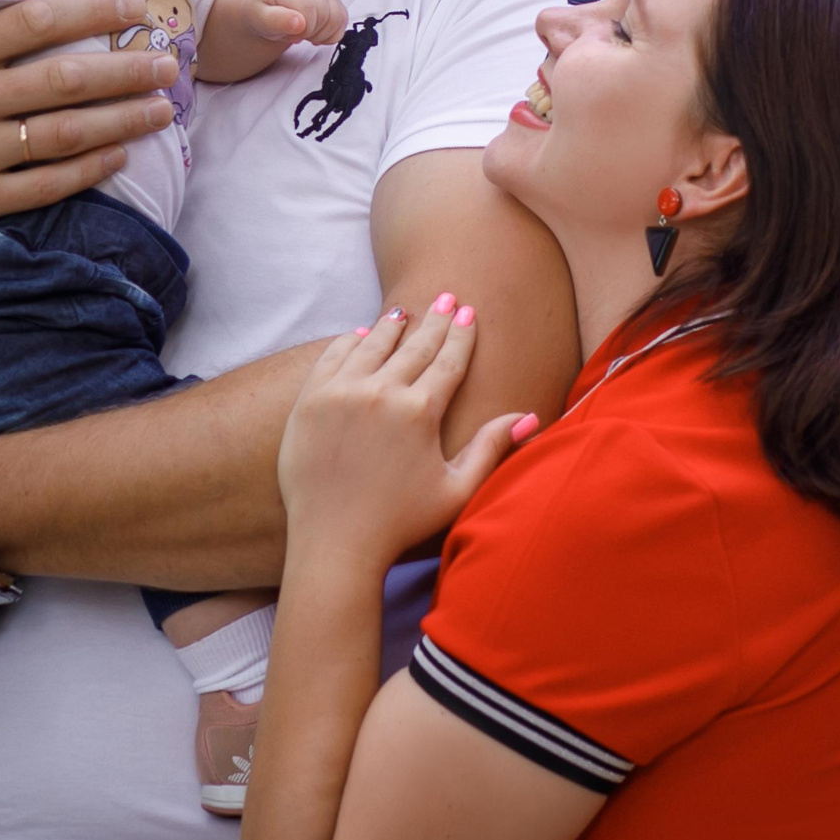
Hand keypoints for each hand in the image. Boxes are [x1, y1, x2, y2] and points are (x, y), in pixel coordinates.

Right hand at [0, 0, 178, 258]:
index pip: (36, 22)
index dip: (93, 11)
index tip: (137, 7)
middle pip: (65, 79)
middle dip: (127, 69)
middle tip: (171, 62)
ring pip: (65, 133)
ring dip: (123, 120)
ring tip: (161, 108)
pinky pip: (45, 186)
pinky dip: (90, 170)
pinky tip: (122, 156)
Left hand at [235, 0, 348, 47]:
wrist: (263, 2)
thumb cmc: (260, 12)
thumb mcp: (258, 19)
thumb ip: (276, 21)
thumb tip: (300, 23)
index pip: (308, 10)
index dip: (302, 30)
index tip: (289, 35)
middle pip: (325, 14)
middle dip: (312, 33)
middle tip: (295, 35)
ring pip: (338, 17)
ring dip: (323, 33)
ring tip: (305, 33)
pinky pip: (343, 18)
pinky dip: (332, 31)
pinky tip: (315, 32)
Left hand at [276, 296, 532, 570]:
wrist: (334, 542)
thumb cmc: (400, 523)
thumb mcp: (456, 489)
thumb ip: (491, 448)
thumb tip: (530, 417)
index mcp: (420, 411)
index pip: (447, 360)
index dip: (461, 335)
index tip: (469, 313)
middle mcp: (380, 393)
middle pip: (413, 345)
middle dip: (434, 319)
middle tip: (446, 297)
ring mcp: (340, 393)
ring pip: (371, 345)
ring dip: (391, 325)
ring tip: (404, 312)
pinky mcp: (309, 401)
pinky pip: (332, 358)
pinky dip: (348, 343)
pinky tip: (359, 336)